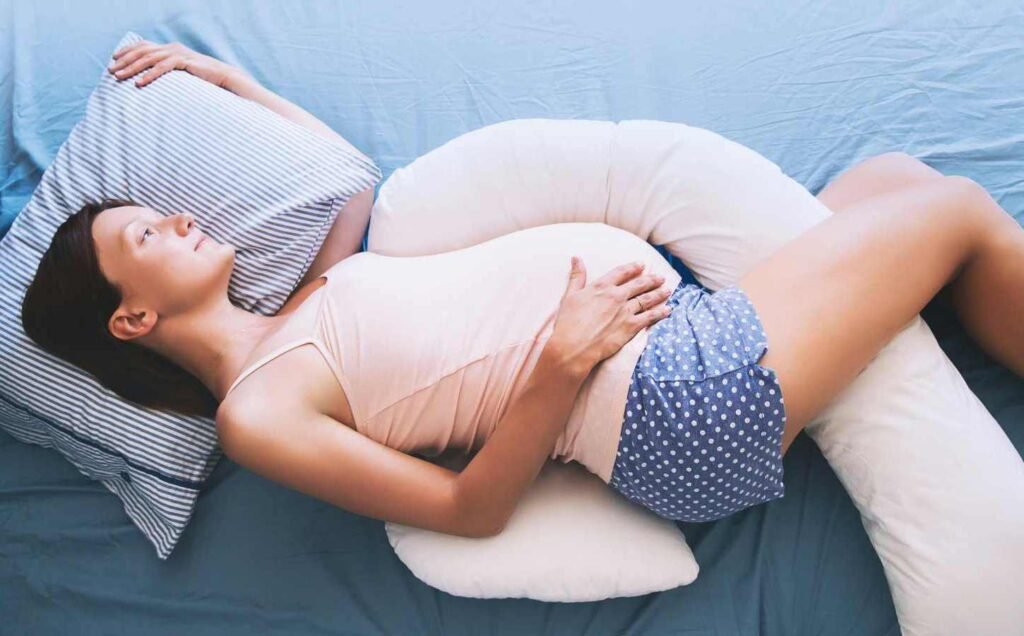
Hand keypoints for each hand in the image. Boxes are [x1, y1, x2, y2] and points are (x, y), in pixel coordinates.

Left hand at [108, 40, 239, 88]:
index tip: (114, 59)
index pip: (143, 45)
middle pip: (142, 51)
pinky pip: (162, 67)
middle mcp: (172, 48)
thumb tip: (154, 81)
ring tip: (119, 77)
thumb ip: (170, 72)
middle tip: (111, 70)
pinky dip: (149, 75)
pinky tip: (139, 83)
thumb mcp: (183, 74)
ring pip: (148, 58)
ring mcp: (178, 53)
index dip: (127, 50)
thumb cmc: (204, 80)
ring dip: (132, 68)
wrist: (224, 78)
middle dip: (124, 61)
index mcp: (170, 48)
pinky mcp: (184, 61)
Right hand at [546, 257, 673, 375]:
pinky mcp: (631, 327)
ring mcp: (626, 311)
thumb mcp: (570, 295)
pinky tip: (667, 310)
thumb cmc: (568, 322)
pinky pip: (650, 317)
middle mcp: (617, 296)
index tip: (641, 265)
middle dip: (651, 280)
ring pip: (647, 299)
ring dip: (659, 294)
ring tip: (667, 290)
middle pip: (639, 284)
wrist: (574, 346)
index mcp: (602, 286)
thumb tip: (576, 258)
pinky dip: (660, 313)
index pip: (622, 272)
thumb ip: (577, 276)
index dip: (633, 267)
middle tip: (660, 277)